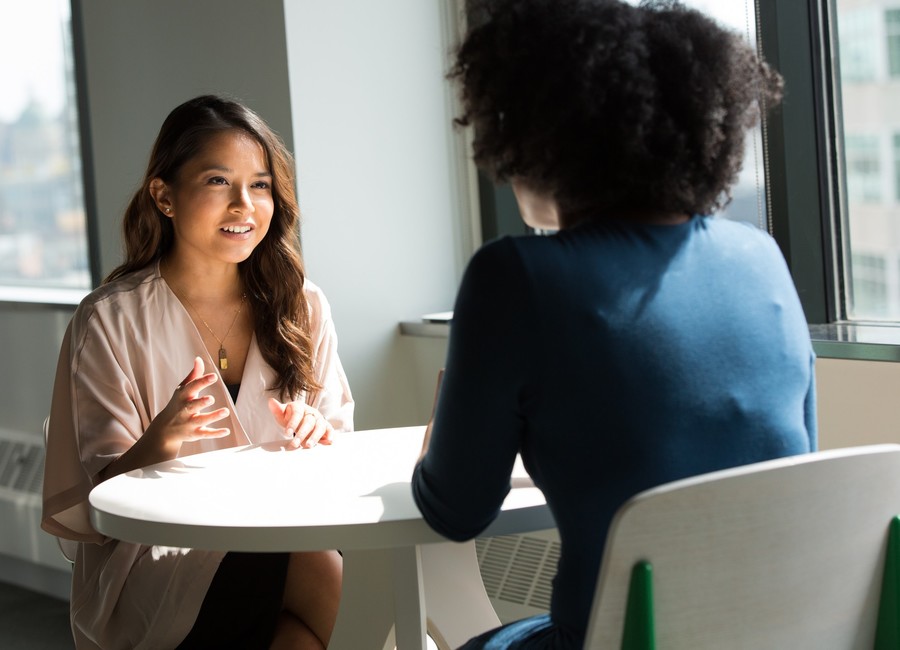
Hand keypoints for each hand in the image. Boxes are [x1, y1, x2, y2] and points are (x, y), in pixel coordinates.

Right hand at [99, 357, 230, 480]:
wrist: (164, 429)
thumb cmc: (177, 403)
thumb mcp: (183, 389)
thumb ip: (193, 375)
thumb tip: (199, 359)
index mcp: (182, 396)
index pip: (192, 387)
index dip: (202, 381)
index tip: (214, 376)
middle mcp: (184, 410)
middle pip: (192, 406)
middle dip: (201, 402)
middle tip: (211, 399)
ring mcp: (189, 423)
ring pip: (201, 420)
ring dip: (213, 416)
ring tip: (226, 411)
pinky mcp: (194, 434)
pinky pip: (205, 434)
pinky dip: (215, 433)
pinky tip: (227, 431)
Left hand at [268, 398, 332, 448]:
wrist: (301, 418)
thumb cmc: (291, 417)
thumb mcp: (282, 414)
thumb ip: (277, 409)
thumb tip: (271, 401)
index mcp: (300, 407)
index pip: (297, 413)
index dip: (292, 423)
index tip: (286, 433)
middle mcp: (311, 412)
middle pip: (309, 422)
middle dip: (302, 434)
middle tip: (295, 444)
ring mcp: (319, 419)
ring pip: (320, 426)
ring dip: (315, 436)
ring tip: (308, 446)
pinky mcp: (326, 426)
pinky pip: (329, 430)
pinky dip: (330, 435)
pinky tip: (328, 442)